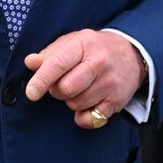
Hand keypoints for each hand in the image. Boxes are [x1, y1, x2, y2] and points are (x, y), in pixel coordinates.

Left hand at [24, 29, 146, 128]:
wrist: (132, 54)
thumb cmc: (93, 48)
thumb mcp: (71, 42)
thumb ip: (49, 54)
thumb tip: (30, 62)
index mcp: (83, 45)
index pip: (58, 64)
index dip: (41, 80)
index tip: (31, 93)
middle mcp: (99, 64)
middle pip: (65, 89)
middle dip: (56, 90)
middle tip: (62, 83)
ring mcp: (110, 83)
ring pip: (76, 104)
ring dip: (70, 101)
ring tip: (78, 89)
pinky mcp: (117, 101)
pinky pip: (91, 119)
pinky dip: (83, 117)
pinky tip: (86, 105)